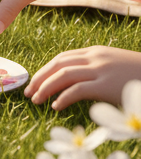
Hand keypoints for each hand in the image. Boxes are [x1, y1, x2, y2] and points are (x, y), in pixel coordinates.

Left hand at [24, 46, 140, 110]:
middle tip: (28, 92)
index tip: (35, 80)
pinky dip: (62, 98)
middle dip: (40, 78)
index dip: (45, 69)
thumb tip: (77, 83)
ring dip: (45, 88)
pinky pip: (77, 90)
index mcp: (95, 51)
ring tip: (36, 100)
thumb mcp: (115, 66)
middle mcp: (95, 57)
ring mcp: (100, 70)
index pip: (62, 58)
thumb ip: (96, 70)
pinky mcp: (106, 85)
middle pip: (58, 65)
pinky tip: (56, 107)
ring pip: (62, 76)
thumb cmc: (138, 75)